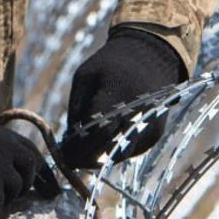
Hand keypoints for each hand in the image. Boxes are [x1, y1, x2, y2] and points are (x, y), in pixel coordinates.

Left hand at [59, 26, 186, 169]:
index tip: (63, 156)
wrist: (150, 58)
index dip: (78, 146)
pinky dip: (114, 151)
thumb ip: (77, 108)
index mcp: (119, 93)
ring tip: (83, 153)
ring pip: (118, 155)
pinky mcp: (154, 135)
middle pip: (108, 147)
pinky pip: (129, 151)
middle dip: (86, 157)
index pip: (96, 131)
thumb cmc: (110, 65)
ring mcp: (148, 126)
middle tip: (70, 160)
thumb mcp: (85, 77)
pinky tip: (101, 144)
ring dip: (100, 157)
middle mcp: (137, 113)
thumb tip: (69, 141)